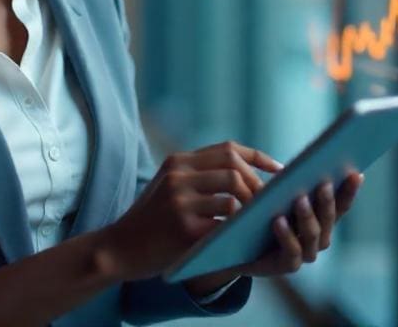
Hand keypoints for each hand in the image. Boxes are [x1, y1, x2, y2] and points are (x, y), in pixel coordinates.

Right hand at [98, 141, 282, 281]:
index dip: (258, 158)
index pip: (228, 149)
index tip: (280, 169)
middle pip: (234, 168)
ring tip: (257, 219)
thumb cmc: (150, 221)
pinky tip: (242, 236)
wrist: (117, 249)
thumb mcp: (168, 187)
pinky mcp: (184, 228)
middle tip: (268, 203)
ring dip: (251, 207)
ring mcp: (180, 201)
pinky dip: (238, 228)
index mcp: (178, 162)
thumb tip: (247, 175)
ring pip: (233, 194)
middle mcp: (178, 175)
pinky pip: (224, 222)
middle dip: (257, 185)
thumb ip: (199, 176)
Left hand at [234, 171, 362, 277]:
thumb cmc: (264, 215)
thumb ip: (295, 184)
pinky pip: (292, 250)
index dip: (349, 191)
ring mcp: (306, 253)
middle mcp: (319, 238)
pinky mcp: (288, 265)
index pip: (341, 205)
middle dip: (327, 200)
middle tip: (324, 182)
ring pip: (312, 234)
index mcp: (322, 220)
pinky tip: (278, 220)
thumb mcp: (280, 196)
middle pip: (328, 218)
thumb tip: (309, 162)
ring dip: (307, 216)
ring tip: (300, 199)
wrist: (241, 248)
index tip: (355, 174)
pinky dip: (286, 235)